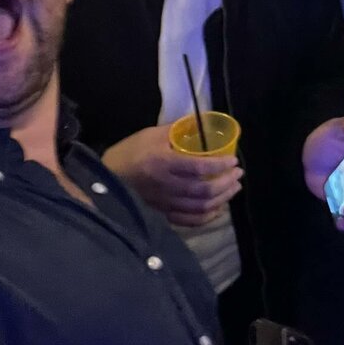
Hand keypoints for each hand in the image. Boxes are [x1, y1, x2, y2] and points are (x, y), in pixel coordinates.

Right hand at [101, 124, 242, 226]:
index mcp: (163, 163)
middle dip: (225, 183)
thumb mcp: (151, 134)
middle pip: (203, 190)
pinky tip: (218, 208)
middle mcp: (166, 186)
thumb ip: (176, 130)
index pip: (198, 167)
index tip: (234, 161)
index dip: (219, 165)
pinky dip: (206, 216)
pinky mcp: (161, 214)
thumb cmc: (130, 152)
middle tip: (238, 174)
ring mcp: (164, 203)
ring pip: (199, 207)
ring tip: (233, 188)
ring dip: (221, 198)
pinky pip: (188, 220)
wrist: (105, 178)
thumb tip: (202, 124)